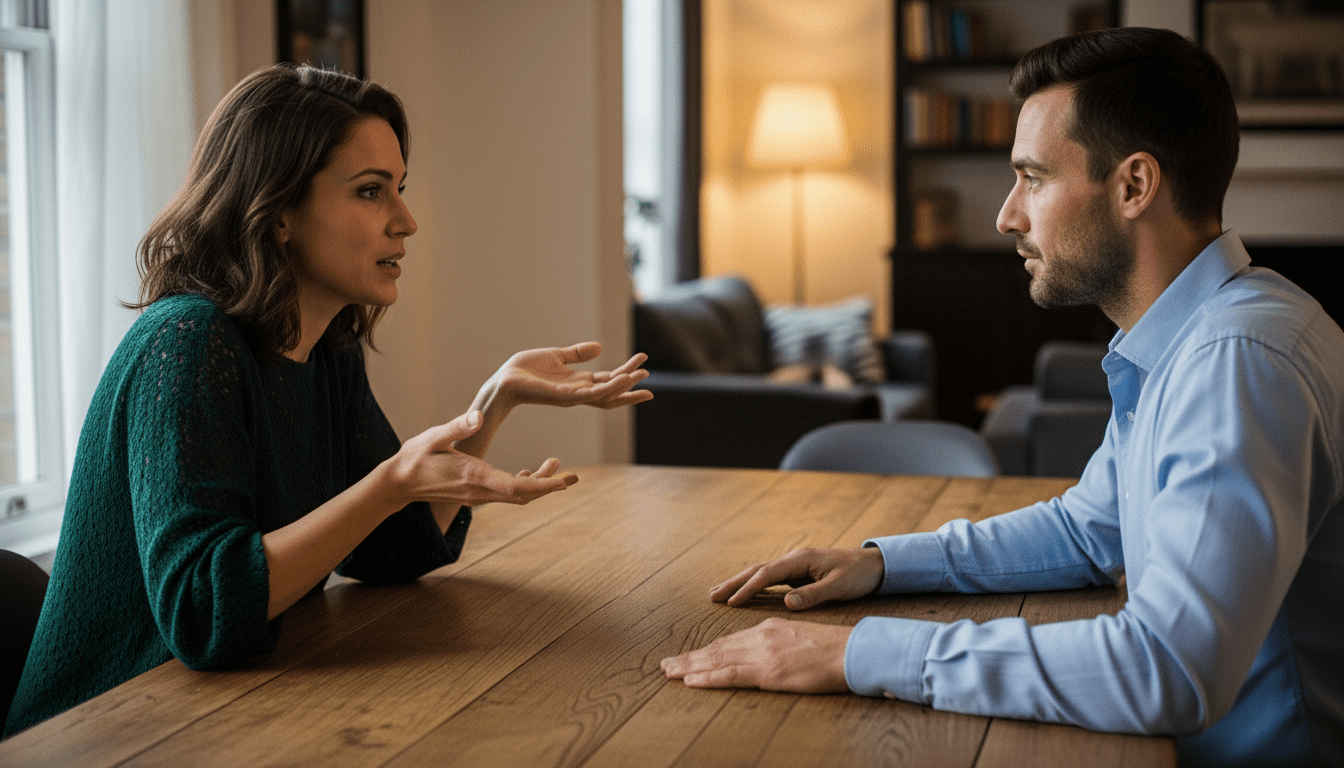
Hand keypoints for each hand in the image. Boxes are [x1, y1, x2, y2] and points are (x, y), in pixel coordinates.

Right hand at [386, 410, 577, 507]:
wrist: (398, 483)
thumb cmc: (415, 457)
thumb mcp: (433, 437)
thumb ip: (457, 426)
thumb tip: (478, 415)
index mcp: (474, 477)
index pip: (516, 487)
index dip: (542, 485)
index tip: (563, 482)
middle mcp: (480, 491)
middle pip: (523, 495)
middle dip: (550, 486)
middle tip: (574, 476)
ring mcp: (478, 495)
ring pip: (517, 496)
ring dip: (539, 484)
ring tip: (558, 466)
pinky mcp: (476, 494)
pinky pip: (506, 493)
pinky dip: (523, 484)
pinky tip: (530, 471)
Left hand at [491, 342, 653, 410]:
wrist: (505, 381)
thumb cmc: (526, 371)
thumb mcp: (557, 356)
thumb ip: (577, 354)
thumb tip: (599, 347)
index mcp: (578, 382)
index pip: (608, 380)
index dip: (625, 372)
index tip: (642, 361)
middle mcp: (579, 392)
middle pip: (612, 391)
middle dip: (631, 384)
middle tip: (648, 372)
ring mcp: (574, 396)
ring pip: (606, 394)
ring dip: (624, 385)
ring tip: (641, 375)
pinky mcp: (566, 396)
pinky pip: (593, 394)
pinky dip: (610, 388)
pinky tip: (622, 379)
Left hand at [661, 618, 850, 692]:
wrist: (850, 650)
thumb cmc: (833, 648)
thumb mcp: (801, 638)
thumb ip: (780, 644)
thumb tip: (771, 655)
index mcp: (768, 628)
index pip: (730, 641)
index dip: (706, 650)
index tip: (689, 657)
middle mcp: (760, 637)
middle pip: (717, 648)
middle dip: (690, 657)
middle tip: (665, 664)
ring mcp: (762, 653)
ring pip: (716, 660)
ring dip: (690, 667)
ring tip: (669, 672)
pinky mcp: (768, 670)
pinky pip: (730, 674)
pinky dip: (708, 677)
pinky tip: (691, 680)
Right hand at [710, 547, 884, 609]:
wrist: (875, 565)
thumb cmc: (858, 575)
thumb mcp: (838, 587)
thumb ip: (812, 595)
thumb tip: (786, 603)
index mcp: (800, 560)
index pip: (767, 574)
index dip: (748, 588)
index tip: (731, 602)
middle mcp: (794, 559)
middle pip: (757, 570)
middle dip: (734, 582)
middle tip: (711, 595)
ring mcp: (795, 565)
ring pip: (761, 573)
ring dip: (740, 582)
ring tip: (719, 592)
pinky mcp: (799, 572)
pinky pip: (771, 579)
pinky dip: (755, 585)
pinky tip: (744, 593)